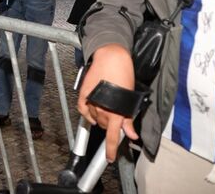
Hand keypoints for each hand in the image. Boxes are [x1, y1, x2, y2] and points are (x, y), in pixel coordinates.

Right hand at [77, 44, 138, 161]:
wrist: (111, 57)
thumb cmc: (124, 73)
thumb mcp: (130, 97)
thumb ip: (128, 118)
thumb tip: (131, 134)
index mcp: (115, 111)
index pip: (113, 135)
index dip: (111, 149)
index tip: (110, 157)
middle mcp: (101, 108)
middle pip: (105, 126)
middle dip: (111, 125)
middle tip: (117, 117)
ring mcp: (91, 101)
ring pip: (95, 118)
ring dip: (101, 118)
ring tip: (108, 108)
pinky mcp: (83, 94)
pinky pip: (84, 111)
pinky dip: (88, 114)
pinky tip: (94, 111)